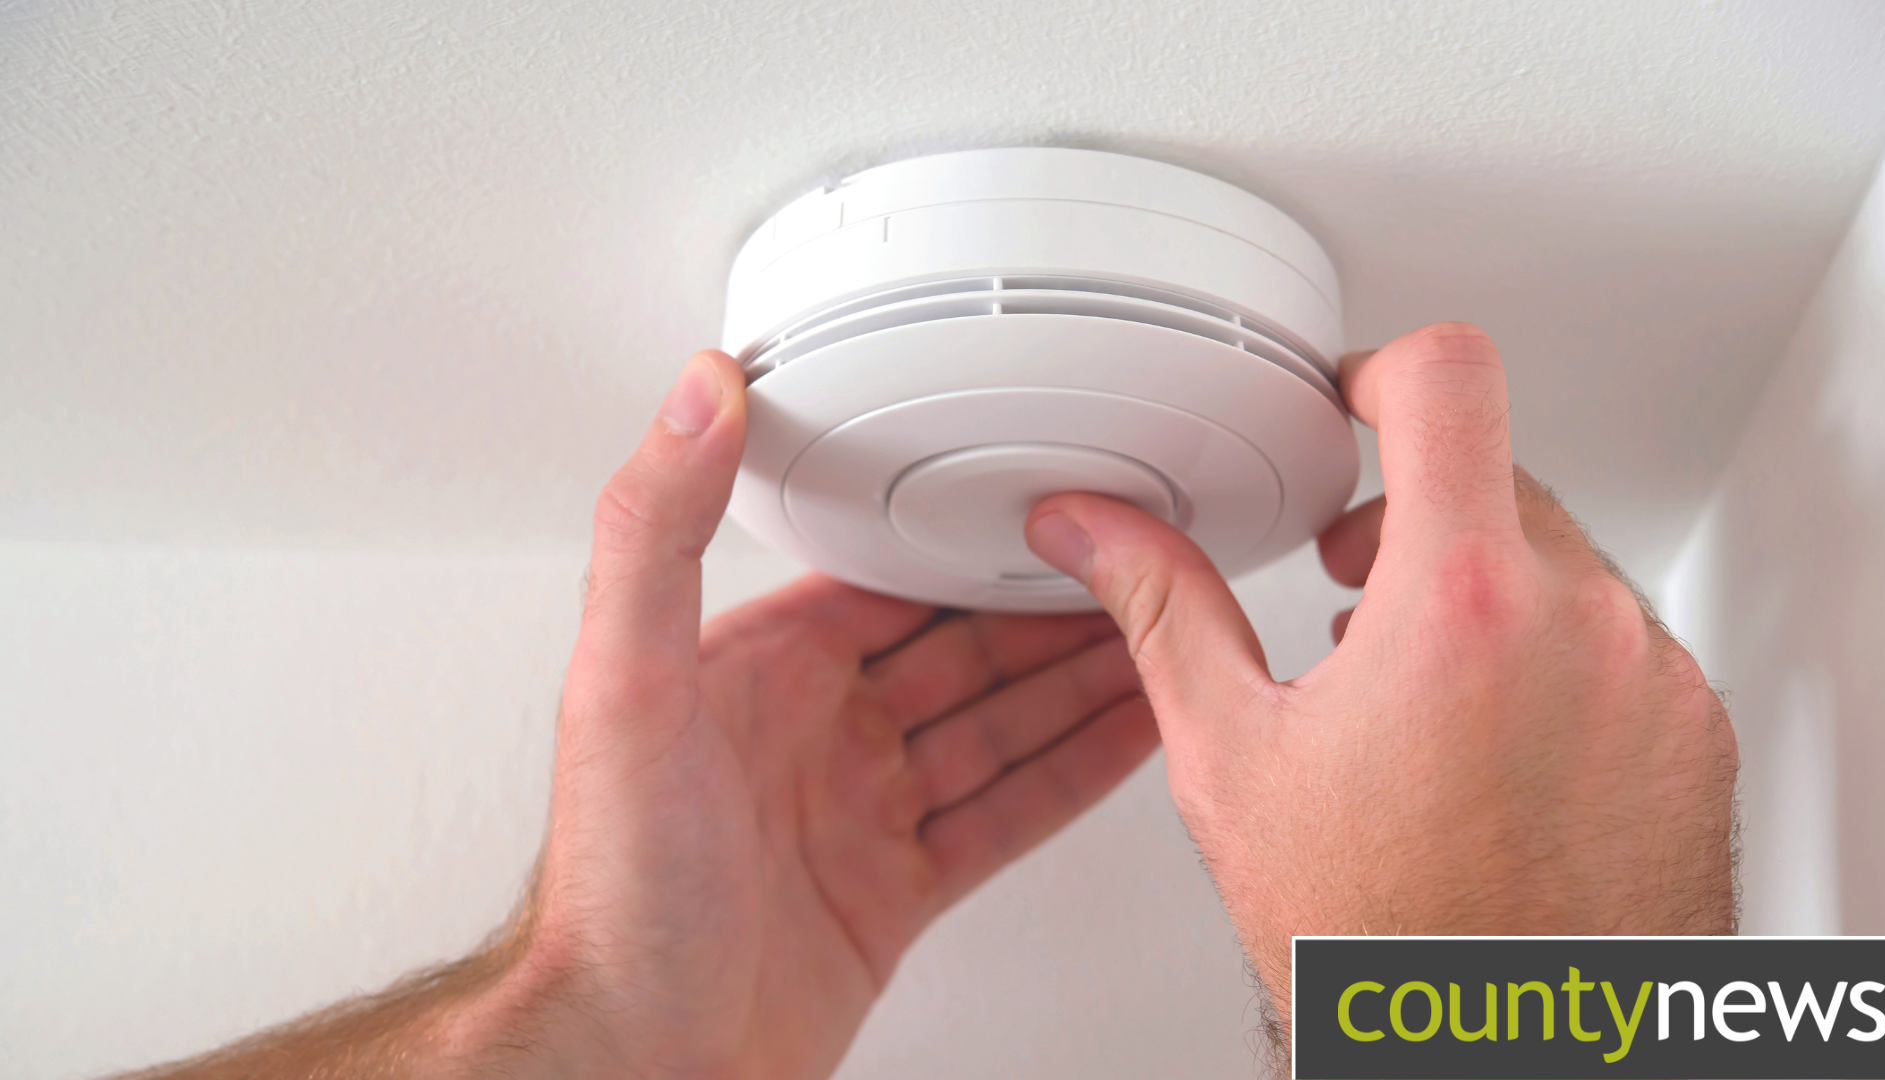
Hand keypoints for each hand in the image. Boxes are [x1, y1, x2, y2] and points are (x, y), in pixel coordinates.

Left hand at [459, 350, 1160, 1077]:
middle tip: (1136, 563)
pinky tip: (1127, 734)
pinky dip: (1074, 773)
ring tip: (1162, 636)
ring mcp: (860, 813)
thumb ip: (655, 532)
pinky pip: (1007, 812)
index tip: (1037, 498)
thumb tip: (694, 394)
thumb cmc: (616, 891)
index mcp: (757, 671)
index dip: (967, 539)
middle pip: (961, 649)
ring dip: (1080, 681)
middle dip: (1048, 608)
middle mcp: (814, 734)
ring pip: (998, 725)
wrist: (642, 1052)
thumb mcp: (624, 682)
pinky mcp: (897, 888)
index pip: (885, 578)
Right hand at [1023, 324, 1736, 1034]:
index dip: (1384, 369)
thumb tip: (1094, 530)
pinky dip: (1556, 665)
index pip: (1449, 379)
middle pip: (1498, 477)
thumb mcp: (1234, 757)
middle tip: (1354, 594)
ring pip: (1563, 565)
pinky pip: (1625, 646)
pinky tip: (1492, 751)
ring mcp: (1656, 685)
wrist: (1493, 1053)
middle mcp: (1585, 626)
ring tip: (1419, 695)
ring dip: (1488, 597)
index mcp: (1461, 605)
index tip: (1357, 402)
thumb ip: (1165, 610)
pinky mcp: (1696, 739)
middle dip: (1415, 516)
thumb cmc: (1376, 941)